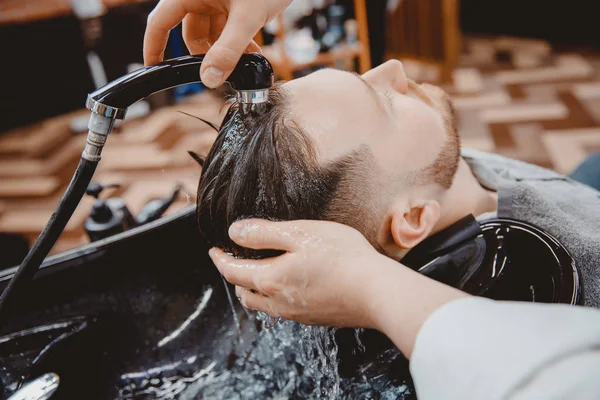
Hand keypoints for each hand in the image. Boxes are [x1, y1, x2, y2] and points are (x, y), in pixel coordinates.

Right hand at [143, 0, 290, 87]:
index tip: (153, 69)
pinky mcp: (232, 1)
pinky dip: (236, 41)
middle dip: (206, 55)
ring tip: (246, 62)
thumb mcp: (248, 16)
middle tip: (223, 73)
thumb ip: (229, 50)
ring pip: (211, 32)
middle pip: (190, 33)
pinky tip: (252, 53)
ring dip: (226, 51)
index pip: (160, 22)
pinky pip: (226, 27)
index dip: (154, 47)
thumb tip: (209, 79)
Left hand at [209, 218, 468, 357]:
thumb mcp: (299, 233)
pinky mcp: (315, 318)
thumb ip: (264, 233)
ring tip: (260, 272)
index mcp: (270, 279)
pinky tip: (290, 284)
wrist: (377, 292)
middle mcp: (278, 302)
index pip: (232, 271)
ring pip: (264, 304)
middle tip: (236, 259)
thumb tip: (234, 233)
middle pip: (245, 292)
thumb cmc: (341, 256)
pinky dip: (276, 296)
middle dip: (235, 276)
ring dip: (254, 288)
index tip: (214, 249)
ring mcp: (297, 314)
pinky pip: (284, 309)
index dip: (219, 259)